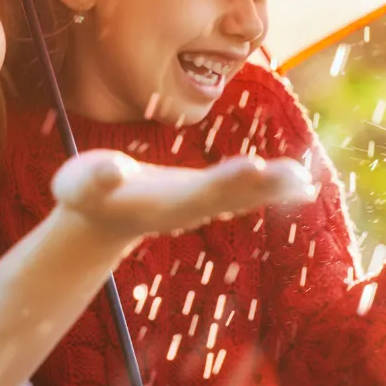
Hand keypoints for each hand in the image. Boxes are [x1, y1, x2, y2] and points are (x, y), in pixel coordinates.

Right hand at [51, 150, 315, 242]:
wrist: (98, 218)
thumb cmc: (84, 194)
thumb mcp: (78, 184)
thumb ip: (96, 178)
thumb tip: (111, 169)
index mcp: (162, 203)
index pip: (199, 191)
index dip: (226, 180)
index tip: (253, 166)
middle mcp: (187, 208)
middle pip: (231, 197)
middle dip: (264, 186)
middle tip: (298, 176)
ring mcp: (199, 205)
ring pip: (244, 197)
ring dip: (276, 189)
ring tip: (307, 181)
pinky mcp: (206, 196)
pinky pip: (246, 193)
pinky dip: (274, 188)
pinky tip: (303, 183)